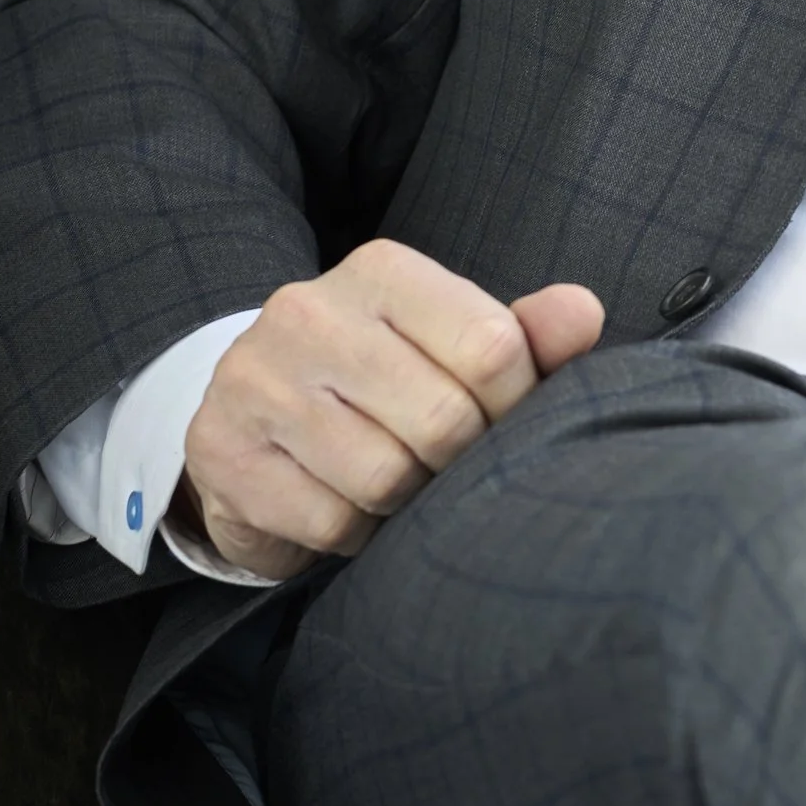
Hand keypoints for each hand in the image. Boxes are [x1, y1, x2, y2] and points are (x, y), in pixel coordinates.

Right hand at [176, 238, 604, 579]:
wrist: (253, 417)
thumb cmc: (384, 379)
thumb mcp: (456, 342)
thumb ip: (527, 333)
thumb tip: (583, 314)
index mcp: (382, 272)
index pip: (493, 347)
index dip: (515, 405)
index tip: (499, 420)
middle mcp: (309, 311)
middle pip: (444, 421)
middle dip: (459, 461)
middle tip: (446, 464)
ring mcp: (255, 380)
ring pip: (383, 478)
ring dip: (405, 502)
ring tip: (396, 481)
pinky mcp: (222, 450)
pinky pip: (327, 521)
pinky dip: (352, 532)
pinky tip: (345, 504)